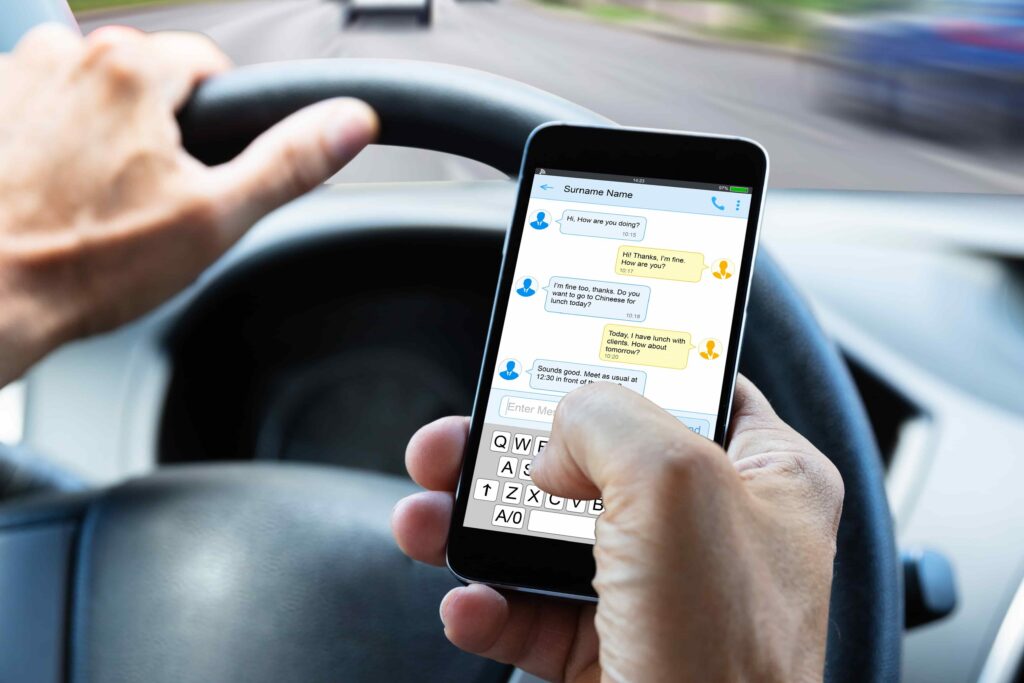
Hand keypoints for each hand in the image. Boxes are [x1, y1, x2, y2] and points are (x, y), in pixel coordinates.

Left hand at [0, 25, 377, 385]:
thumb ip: (289, 161)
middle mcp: (64, 57)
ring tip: (96, 203)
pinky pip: (41, 112)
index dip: (220, 121)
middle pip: (146, 80)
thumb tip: (349, 122)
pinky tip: (54, 197)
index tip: (204, 165)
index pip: (207, 64)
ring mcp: (14, 80)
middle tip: (149, 199)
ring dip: (101, 136)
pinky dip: (52, 146)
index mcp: (129, 72)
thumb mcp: (215, 220)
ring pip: (91, 96)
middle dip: (158, 131)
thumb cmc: (82, 265)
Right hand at [392, 376, 843, 682]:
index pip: (692, 385)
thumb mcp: (672, 485)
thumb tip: (555, 437)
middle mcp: (714, 530)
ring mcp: (660, 592)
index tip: (562, 346)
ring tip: (425, 516)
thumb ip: (607, 418)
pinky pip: (535, 611)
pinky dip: (490, 606)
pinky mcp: (612, 648)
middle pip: (596, 457)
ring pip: (550, 533)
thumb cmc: (723, 652)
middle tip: (459, 439)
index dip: (624, 360)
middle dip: (514, 448)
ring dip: (477, 524)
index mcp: (766, 476)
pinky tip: (469, 605)